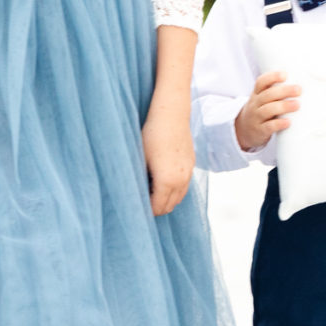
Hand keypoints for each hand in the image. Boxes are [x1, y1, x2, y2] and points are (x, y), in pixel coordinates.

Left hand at [142, 99, 192, 216]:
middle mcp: (181, 180)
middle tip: (141, 202)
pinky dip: (174, 190)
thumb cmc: (151, 135)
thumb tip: (134, 196)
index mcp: (167, 180)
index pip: (157, 207)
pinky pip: (184, 187)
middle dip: (156, 208)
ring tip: (150, 193)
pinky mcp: (191, 164)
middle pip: (169, 206)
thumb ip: (140, 181)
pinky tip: (162, 182)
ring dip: (166, 200)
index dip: (145, 210)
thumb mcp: (140, 160)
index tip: (135, 207)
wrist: (171, 114)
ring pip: (179, 198)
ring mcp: (189, 172)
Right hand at [233, 69, 298, 153]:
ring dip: (283, 106)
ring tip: (297, 104)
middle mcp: (255, 104)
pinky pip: (268, 127)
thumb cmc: (261, 111)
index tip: (285, 75)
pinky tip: (288, 122)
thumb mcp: (263, 100)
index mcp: (257, 94)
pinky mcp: (260, 131)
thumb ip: (277, 92)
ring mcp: (256, 118)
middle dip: (284, 91)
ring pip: (268, 110)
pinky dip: (279, 124)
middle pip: (267, 95)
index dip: (272, 77)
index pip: (261, 82)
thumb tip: (302, 84)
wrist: (244, 131)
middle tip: (299, 89)